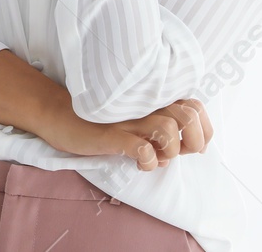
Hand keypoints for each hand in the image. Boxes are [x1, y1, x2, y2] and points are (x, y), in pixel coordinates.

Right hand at [39, 96, 213, 171]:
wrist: (58, 114)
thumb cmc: (98, 120)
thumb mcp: (132, 118)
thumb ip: (155, 128)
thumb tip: (172, 154)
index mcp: (151, 98)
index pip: (196, 106)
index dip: (203, 130)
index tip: (194, 146)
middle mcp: (143, 103)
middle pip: (188, 115)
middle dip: (193, 141)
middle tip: (177, 153)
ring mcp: (127, 118)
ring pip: (169, 130)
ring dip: (169, 151)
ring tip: (154, 158)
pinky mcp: (110, 134)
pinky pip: (142, 149)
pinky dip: (148, 160)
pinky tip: (138, 162)